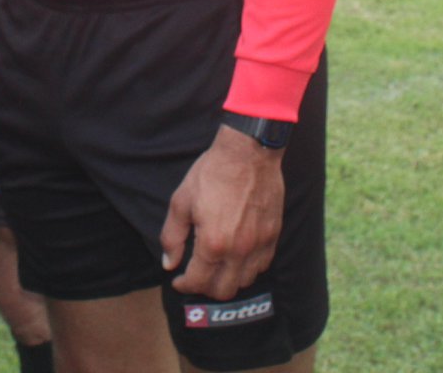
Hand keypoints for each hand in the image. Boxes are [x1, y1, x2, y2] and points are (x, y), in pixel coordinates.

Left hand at [159, 124, 284, 300]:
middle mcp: (238, 250)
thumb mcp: (181, 201)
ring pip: (245, 281)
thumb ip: (172, 236)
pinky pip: (262, 265)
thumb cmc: (212, 174)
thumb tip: (169, 263)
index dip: (184, 285)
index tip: (178, 280)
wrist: (248, 152)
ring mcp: (259, 244)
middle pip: (223, 290)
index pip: (197, 282)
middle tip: (195, 277)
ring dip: (228, 281)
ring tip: (216, 268)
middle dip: (205, 288)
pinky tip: (237, 257)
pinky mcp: (273, 235)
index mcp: (213, 243)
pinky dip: (248, 269)